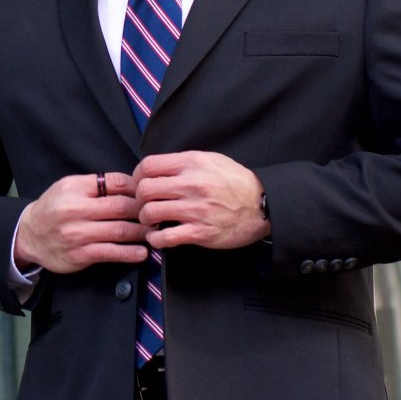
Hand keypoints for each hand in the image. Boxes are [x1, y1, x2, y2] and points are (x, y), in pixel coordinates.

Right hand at [15, 172, 146, 274]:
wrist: (30, 236)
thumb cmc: (54, 209)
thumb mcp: (69, 187)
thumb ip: (96, 185)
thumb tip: (131, 186)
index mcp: (75, 188)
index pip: (115, 183)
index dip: (136, 188)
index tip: (147, 195)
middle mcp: (75, 210)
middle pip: (120, 207)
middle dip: (143, 211)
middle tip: (156, 214)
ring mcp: (78, 234)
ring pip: (120, 231)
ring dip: (142, 232)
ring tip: (153, 232)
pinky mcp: (80, 254)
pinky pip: (111, 253)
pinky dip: (130, 253)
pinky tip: (142, 252)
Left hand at [133, 151, 269, 249]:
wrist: (262, 205)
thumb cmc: (237, 183)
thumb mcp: (211, 160)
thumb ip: (183, 162)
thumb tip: (158, 168)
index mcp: (192, 164)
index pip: (149, 166)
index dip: (138, 176)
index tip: (140, 183)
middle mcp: (191, 185)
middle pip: (144, 189)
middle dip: (139, 198)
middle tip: (144, 204)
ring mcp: (195, 209)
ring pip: (150, 212)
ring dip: (145, 219)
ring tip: (151, 221)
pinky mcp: (200, 232)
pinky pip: (165, 237)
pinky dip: (156, 239)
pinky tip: (159, 236)